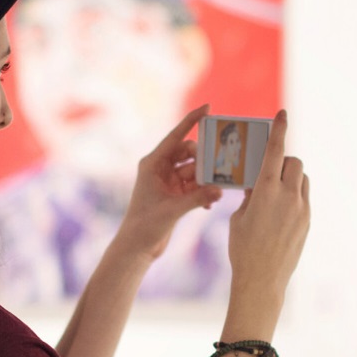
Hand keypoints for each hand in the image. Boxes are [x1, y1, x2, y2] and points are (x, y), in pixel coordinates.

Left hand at [114, 104, 223, 259]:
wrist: (137, 248)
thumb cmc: (145, 226)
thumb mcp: (173, 210)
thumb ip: (197, 198)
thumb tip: (220, 191)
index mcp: (153, 163)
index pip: (176, 136)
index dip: (192, 120)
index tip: (208, 108)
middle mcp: (160, 169)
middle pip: (189, 153)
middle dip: (205, 160)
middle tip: (220, 166)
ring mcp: (168, 182)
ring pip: (195, 170)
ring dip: (206, 180)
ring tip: (215, 191)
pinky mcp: (175, 195)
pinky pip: (195, 186)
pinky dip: (203, 192)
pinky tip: (209, 204)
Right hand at [229, 110, 309, 298]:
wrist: (262, 280)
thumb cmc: (242, 248)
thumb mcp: (238, 217)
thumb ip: (251, 196)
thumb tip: (258, 186)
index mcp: (266, 191)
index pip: (275, 151)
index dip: (279, 130)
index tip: (282, 114)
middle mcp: (289, 196)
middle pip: (293, 163)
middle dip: (283, 161)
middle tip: (269, 171)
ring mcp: (301, 209)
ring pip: (302, 180)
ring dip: (290, 178)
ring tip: (274, 192)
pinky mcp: (307, 222)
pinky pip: (304, 198)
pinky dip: (294, 195)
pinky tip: (279, 211)